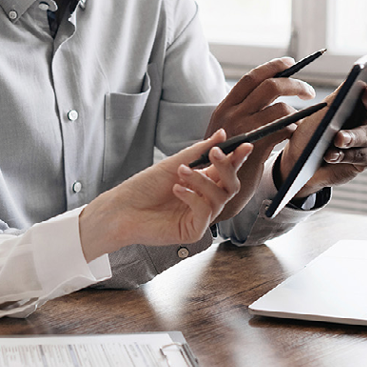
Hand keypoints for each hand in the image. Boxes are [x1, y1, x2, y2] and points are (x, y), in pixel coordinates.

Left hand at [78, 130, 248, 260]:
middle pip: (230, 186)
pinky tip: (177, 189)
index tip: (245, 145)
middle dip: (226, 167)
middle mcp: (204, 200)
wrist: (121, 209)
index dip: (237, 159)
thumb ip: (199, 151)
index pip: (226, 171)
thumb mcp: (173, 164)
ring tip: (181, 171)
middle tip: (215, 153)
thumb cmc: (143, 187)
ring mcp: (199, 217)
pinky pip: (204, 213)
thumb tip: (222, 134)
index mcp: (201, 183)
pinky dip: (193, 197)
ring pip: (219, 198)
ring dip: (202, 180)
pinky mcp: (192, 232)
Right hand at [204, 57, 315, 221]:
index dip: (273, 67)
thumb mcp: (229, 130)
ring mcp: (241, 131)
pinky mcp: (254, 148)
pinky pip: (283, 129)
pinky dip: (293, 129)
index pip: (251, 77)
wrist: (214, 190)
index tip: (290, 63)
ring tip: (297, 122)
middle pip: (269, 86)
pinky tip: (292, 135)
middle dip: (294, 84)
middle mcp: (230, 115)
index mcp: (224, 107)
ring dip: (295, 113)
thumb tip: (276, 88)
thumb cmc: (228, 159)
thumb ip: (246, 112)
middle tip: (308, 92)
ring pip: (280, 108)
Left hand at [278, 68, 366, 199]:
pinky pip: (359, 156)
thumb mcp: (324, 109)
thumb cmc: (314, 130)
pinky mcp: (366, 160)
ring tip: (338, 138)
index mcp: (366, 101)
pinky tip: (330, 154)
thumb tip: (353, 79)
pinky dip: (343, 155)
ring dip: (352, 136)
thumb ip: (340, 96)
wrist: (302, 159)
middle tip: (366, 93)